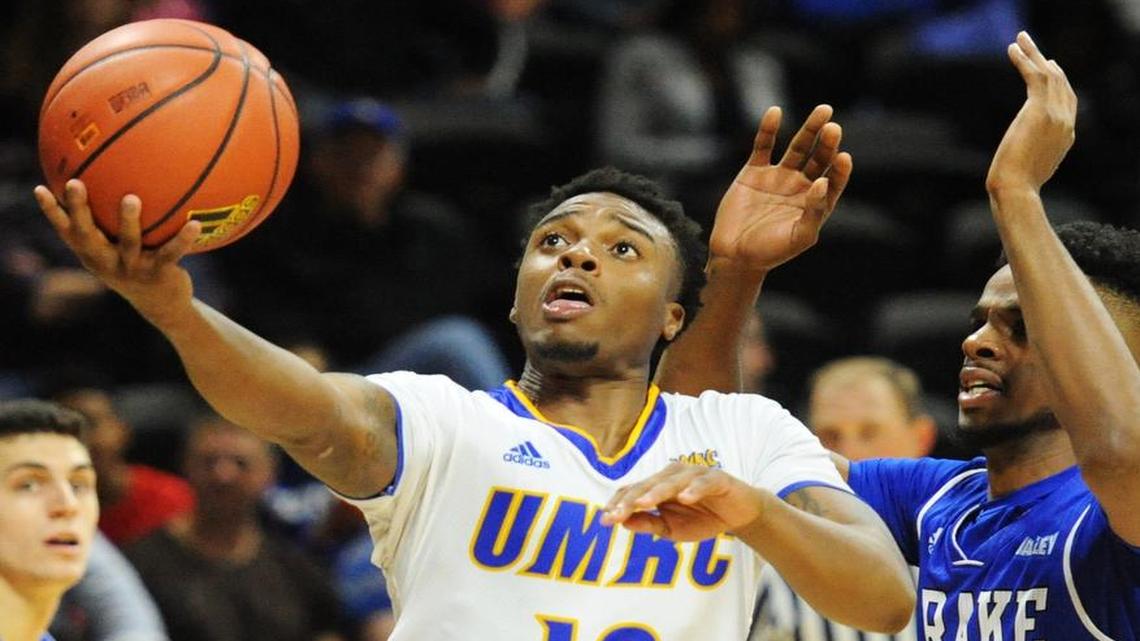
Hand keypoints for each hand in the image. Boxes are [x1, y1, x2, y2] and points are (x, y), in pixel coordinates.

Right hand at [34, 179, 200, 323]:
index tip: (40, 188)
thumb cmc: (137, 265)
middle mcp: (106, 262)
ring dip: (128, 221)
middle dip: (79, 209)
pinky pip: (171, 253)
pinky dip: (183, 238)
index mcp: (93, 254)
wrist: (162, 306)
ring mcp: (132, 269)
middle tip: (75, 183)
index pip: (66, 231)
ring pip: (128, 243)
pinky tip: (195, 223)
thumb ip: (110, 223)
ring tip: (130, 198)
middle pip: (88, 234)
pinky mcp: (158, 274)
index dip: (51, 212)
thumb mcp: (118, 249)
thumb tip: (116, 180)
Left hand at [600, 462, 769, 540]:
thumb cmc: (702, 518)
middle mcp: (673, 475)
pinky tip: (685, 498)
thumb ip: (649, 524)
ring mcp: (695, 474)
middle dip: (630, 500)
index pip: (633, 491)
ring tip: (644, 503)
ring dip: (657, 492)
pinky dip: (694, 489)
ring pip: (672, 481)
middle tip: (617, 514)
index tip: (605, 520)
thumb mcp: (672, 529)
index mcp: (658, 486)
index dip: (619, 504)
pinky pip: (703, 482)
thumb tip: (622, 522)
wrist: (739, 515)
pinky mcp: (717, 478)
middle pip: (647, 485)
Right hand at [708, 105, 852, 272]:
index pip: (834, 180)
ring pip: (798, 147)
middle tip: (833, 127)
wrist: (735, 255)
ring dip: (810, 129)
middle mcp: (800, 185)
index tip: (843, 157)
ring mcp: (778, 176)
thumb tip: (822, 182)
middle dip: (827, 142)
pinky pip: (763, 146)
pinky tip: (775, 112)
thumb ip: (815, 211)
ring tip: (823, 111)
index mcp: (816, 202)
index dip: (839, 169)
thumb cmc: (771, 251)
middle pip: (819, 157)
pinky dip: (769, 129)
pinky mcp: (754, 171)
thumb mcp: (799, 237)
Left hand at [985, 31, 1076, 193]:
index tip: (1048, 65)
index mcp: (1066, 136)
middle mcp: (1065, 122)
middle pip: (1060, 83)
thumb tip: (1020, 158)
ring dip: (1034, 53)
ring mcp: (1056, 115)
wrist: (1016, 190)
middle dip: (1046, 61)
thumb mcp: (1031, 167)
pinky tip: (1012, 50)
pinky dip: (1024, 60)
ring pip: (1048, 74)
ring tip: (1020, 38)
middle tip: (1031, 46)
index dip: (1059, 81)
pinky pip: (1034, 76)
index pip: (1068, 100)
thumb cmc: (1016, 186)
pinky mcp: (1039, 110)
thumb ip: (1033, 154)